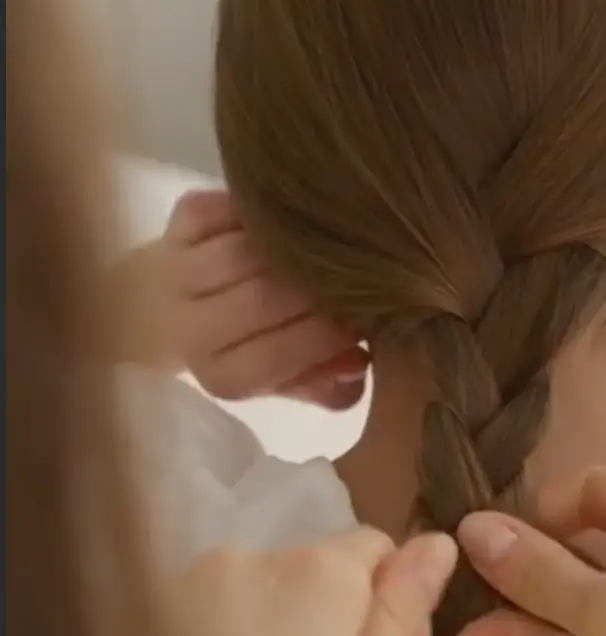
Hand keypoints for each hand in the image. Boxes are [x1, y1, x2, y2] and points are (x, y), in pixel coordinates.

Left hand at [162, 188, 368, 407]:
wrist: (169, 307)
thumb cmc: (245, 344)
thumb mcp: (284, 378)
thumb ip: (325, 383)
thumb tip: (359, 363)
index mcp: (223, 375)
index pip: (278, 356)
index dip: (326, 337)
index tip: (362, 321)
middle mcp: (192, 328)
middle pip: (264, 299)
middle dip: (317, 287)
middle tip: (357, 277)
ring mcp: (179, 270)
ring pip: (248, 251)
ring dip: (295, 246)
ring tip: (332, 247)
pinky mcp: (181, 219)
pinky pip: (230, 208)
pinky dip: (266, 210)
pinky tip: (289, 220)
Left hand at [171, 527, 456, 635]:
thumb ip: (400, 617)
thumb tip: (437, 543)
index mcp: (318, 574)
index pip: (379, 549)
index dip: (399, 608)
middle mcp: (251, 555)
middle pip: (318, 571)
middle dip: (337, 626)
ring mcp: (190, 580)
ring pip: (263, 594)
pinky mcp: (145, 613)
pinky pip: (210, 614)